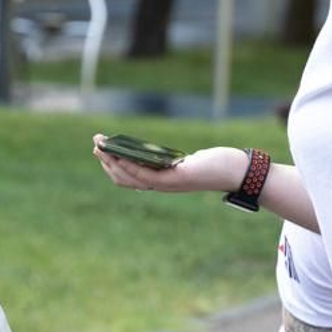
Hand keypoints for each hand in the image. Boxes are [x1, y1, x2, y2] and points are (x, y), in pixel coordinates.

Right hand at [91, 136, 246, 194]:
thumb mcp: (185, 159)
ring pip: (130, 178)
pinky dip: (129, 166)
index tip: (101, 150)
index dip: (111, 166)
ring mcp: (168, 184)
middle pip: (124, 179)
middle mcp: (161, 186)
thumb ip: (169, 159)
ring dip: (112, 162)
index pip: (128, 179)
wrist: (236, 170)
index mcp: (161, 181)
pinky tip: (120, 155)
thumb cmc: (214, 163)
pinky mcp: (176, 178)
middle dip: (106, 162)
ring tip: (102, 146)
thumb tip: (154, 151)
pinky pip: (146, 176)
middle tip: (96, 144)